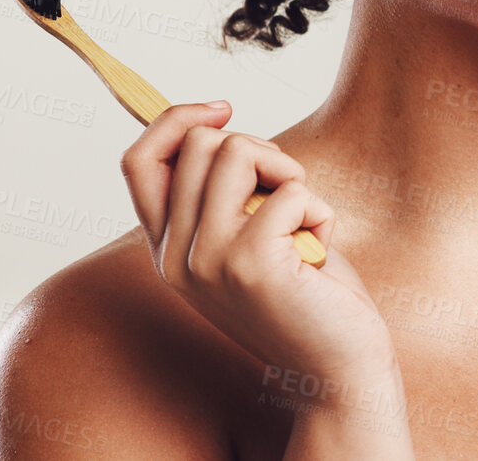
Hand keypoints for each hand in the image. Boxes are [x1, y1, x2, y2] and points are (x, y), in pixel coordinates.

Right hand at [121, 101, 398, 386]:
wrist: (338, 367)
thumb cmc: (306, 293)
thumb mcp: (246, 236)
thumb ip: (221, 194)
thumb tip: (213, 122)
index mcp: (167, 248)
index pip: (138, 160)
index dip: (177, 119)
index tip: (224, 110)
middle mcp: (174, 256)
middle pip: (199, 143)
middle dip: (259, 149)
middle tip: (288, 194)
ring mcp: (206, 260)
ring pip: (237, 150)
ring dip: (288, 172)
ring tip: (303, 221)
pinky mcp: (249, 264)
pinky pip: (291, 189)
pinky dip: (320, 211)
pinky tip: (319, 254)